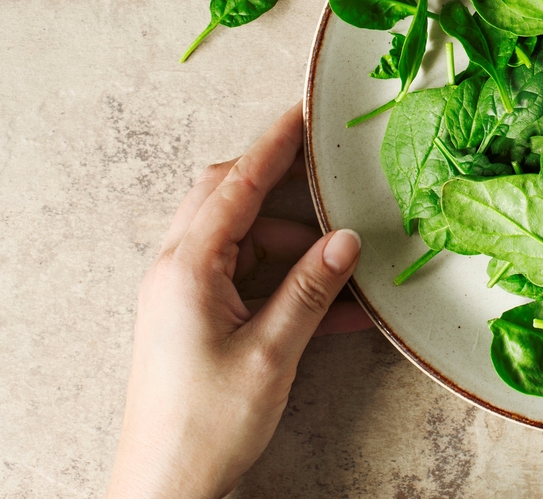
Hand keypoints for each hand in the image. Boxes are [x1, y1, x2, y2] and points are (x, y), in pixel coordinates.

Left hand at [106, 104, 371, 498]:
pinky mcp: (193, 318)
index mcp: (187, 268)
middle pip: (226, 199)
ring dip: (291, 247)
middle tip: (327, 182)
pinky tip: (333, 309)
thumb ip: (311, 289)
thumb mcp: (272, 352)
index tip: (302, 112)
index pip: (235, 184)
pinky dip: (284, 282)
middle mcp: (177, 270)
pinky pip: (243, 278)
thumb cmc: (208, 423)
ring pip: (239, 239)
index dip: (273, 145)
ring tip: (342, 271)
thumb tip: (347, 239)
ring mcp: (182, 294)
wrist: (165, 486)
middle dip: (278, 188)